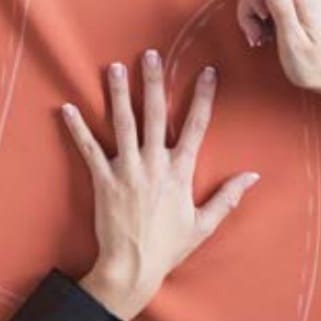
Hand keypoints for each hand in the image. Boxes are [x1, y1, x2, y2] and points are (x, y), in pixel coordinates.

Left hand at [63, 52, 259, 320]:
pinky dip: (77, 128)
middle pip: (155, 115)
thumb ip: (227, 197)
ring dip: (118, 94)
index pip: (195, 127)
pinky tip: (67, 108)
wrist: (133, 266)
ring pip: (123, 124)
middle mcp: (154, 164)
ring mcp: (127, 169)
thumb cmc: (168, 247)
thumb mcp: (203, 224)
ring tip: (114, 67)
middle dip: (153, 82)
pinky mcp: (103, 179)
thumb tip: (253, 176)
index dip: (202, 97)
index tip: (207, 71)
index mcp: (180, 172)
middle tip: (151, 54)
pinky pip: (88, 148)